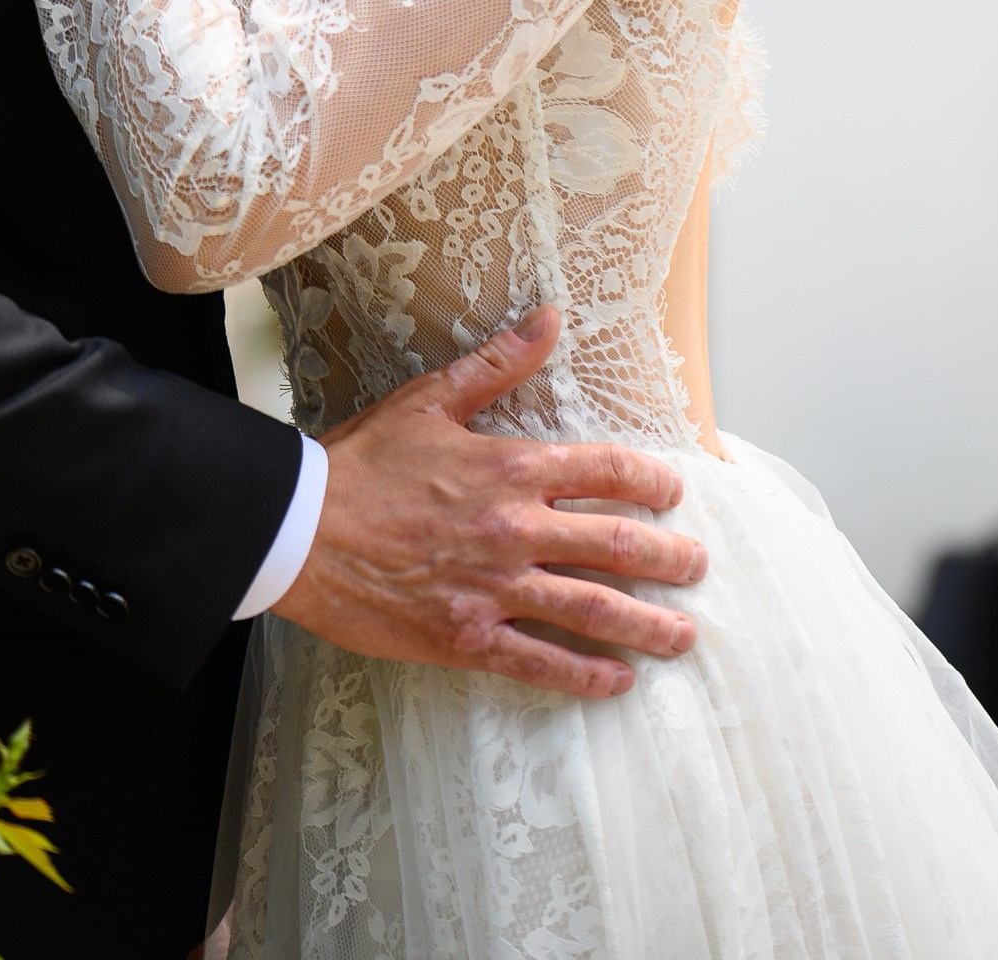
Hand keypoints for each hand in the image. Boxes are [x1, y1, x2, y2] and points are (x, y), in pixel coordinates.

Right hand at [275, 306, 705, 698]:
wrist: (299, 529)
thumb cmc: (361, 461)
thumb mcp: (430, 399)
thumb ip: (498, 363)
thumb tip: (550, 318)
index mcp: (510, 467)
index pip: (606, 471)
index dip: (651, 482)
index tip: (674, 492)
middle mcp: (515, 529)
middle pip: (617, 546)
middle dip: (670, 559)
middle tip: (697, 567)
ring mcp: (495, 588)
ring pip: (594, 610)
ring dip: (648, 625)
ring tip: (682, 636)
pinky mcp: (468, 637)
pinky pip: (542, 663)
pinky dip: (586, 674)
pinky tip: (618, 680)